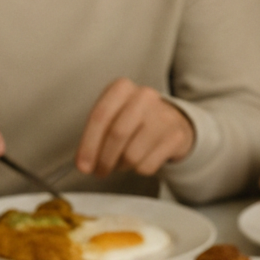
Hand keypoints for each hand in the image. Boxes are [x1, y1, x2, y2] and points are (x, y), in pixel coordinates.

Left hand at [75, 79, 194, 178]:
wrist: (171, 120)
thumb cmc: (133, 120)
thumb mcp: (112, 116)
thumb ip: (95, 135)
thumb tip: (84, 163)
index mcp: (122, 88)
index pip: (100, 116)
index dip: (88, 145)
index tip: (83, 166)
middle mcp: (144, 96)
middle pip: (117, 135)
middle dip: (104, 160)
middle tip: (99, 171)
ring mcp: (163, 115)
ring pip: (132, 154)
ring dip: (121, 165)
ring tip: (122, 161)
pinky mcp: (176, 136)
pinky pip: (147, 165)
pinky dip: (138, 169)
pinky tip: (140, 160)